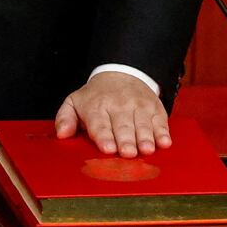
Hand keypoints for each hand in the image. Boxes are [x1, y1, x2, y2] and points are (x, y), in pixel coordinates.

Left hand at [54, 72, 171, 157]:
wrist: (121, 73)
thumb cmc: (95, 97)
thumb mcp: (74, 102)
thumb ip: (65, 118)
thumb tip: (61, 134)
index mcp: (96, 107)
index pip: (100, 124)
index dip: (104, 136)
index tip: (107, 148)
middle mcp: (118, 106)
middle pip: (123, 126)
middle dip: (125, 140)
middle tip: (127, 153)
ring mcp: (139, 106)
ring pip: (142, 124)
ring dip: (145, 138)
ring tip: (146, 150)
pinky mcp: (155, 108)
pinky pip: (160, 121)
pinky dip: (162, 132)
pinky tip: (164, 142)